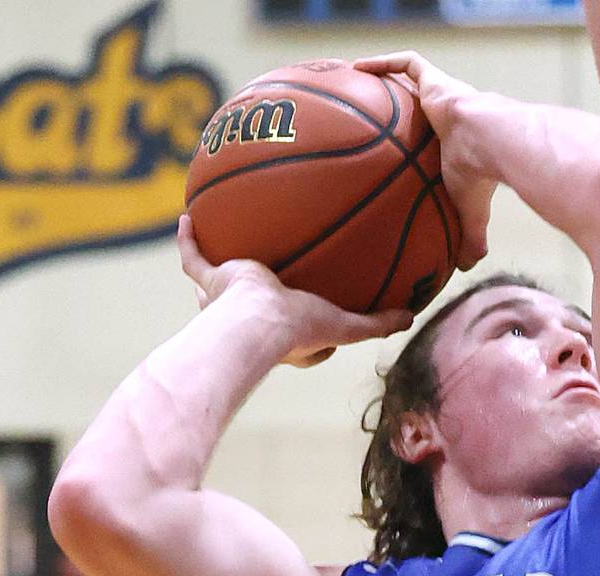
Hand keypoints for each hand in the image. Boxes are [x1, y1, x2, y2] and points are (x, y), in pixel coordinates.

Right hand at [177, 215, 412, 367]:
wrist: (256, 324)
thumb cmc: (301, 329)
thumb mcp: (348, 326)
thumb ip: (378, 323)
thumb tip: (411, 316)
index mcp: (286, 334)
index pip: (301, 332)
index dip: (314, 323)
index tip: (323, 307)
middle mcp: (253, 317)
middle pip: (257, 303)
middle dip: (262, 292)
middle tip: (271, 273)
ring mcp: (227, 301)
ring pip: (219, 281)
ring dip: (221, 263)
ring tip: (226, 238)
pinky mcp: (211, 283)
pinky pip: (193, 259)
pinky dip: (189, 239)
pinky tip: (188, 216)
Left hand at [354, 51, 493, 268]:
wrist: (488, 143)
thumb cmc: (479, 178)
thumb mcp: (469, 212)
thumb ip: (468, 237)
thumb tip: (466, 268)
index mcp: (455, 144)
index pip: (434, 141)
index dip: (416, 141)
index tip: (396, 148)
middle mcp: (448, 116)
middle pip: (419, 108)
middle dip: (397, 108)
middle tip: (370, 116)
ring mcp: (442, 95)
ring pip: (411, 80)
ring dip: (385, 79)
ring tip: (354, 82)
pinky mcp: (436, 80)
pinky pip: (408, 63)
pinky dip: (384, 63)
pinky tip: (358, 67)